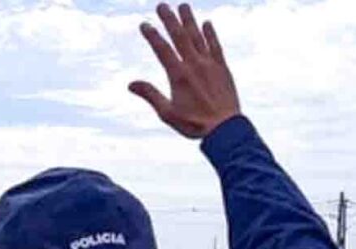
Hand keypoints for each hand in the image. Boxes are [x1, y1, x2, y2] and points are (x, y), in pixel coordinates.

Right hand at [130, 3, 239, 138]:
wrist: (225, 128)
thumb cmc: (194, 124)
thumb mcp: (167, 113)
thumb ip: (150, 95)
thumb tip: (131, 84)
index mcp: (178, 75)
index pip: (162, 50)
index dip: (153, 35)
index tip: (144, 24)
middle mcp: (194, 65)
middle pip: (179, 37)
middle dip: (169, 19)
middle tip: (161, 5)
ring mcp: (210, 64)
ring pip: (197, 37)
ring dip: (189, 20)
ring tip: (183, 6)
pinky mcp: (222, 68)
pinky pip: (215, 46)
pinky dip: (210, 34)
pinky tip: (206, 23)